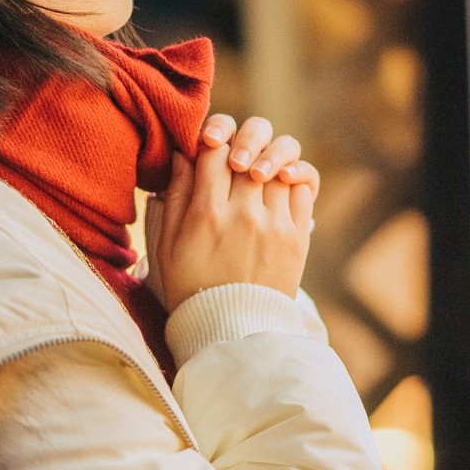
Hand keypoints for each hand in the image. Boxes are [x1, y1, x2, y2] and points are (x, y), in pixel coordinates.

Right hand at [144, 115, 318, 311]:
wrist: (232, 331)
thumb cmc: (191, 285)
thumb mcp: (168, 243)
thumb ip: (175, 194)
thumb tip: (181, 153)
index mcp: (206, 214)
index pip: (213, 149)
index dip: (210, 138)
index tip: (209, 145)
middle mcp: (243, 214)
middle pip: (247, 151)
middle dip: (239, 145)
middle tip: (233, 156)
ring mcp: (274, 224)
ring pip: (277, 165)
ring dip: (266, 161)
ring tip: (255, 173)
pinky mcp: (297, 236)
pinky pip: (302, 188)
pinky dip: (291, 179)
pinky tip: (277, 187)